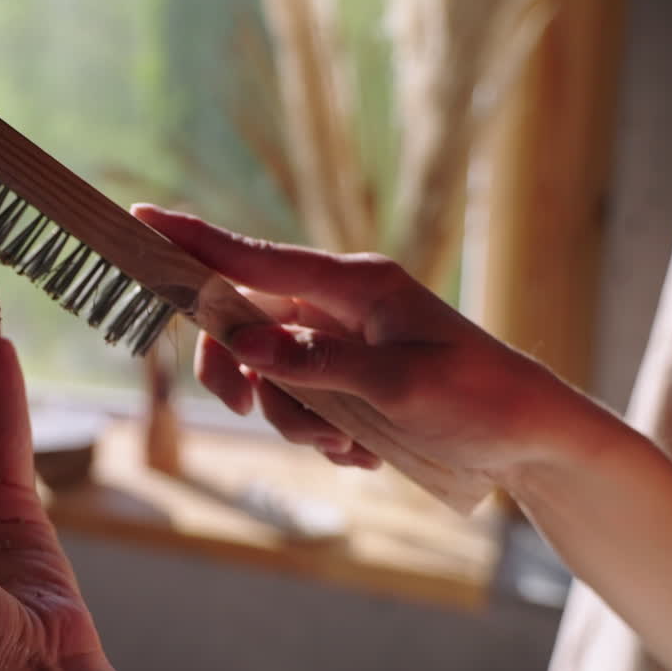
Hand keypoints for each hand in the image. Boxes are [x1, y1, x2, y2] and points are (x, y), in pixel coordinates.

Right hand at [132, 204, 622, 483]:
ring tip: (349, 446)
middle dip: (244, 375)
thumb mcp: (400, 387)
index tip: (141, 219)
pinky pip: (300, 403)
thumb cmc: (481, 399)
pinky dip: (320, 434)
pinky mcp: (347, 379)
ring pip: (269, 376)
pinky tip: (363, 451)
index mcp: (354, 284)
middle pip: (245, 326)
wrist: (530, 440)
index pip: (256, 258)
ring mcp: (340, 343)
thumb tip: (244, 345)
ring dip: (294, 419)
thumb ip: (317, 365)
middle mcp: (339, 306)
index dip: (195, 241)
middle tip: (247, 409)